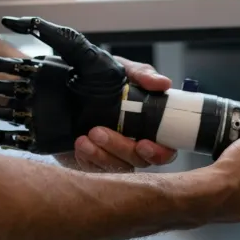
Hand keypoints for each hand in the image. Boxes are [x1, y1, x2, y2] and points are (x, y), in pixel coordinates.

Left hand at [69, 57, 177, 172]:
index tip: (144, 144)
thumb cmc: (108, 79)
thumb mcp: (125, 70)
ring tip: (84, 140)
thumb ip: (143, 74)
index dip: (158, 153)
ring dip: (100, 156)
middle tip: (99, 132)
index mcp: (151, 127)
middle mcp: (136, 145)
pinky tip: (79, 146)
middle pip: (138, 160)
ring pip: (116, 167)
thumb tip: (162, 83)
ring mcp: (115, 156)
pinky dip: (87, 159)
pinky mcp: (95, 162)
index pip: (164, 151)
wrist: (75, 84)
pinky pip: (95, 170)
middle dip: (120, 148)